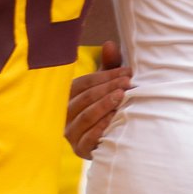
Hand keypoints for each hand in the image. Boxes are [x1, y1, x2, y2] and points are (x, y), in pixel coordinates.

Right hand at [65, 42, 131, 158]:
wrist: (114, 143)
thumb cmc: (109, 108)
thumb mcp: (108, 87)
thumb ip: (109, 67)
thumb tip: (110, 43)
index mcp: (68, 98)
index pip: (82, 84)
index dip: (104, 77)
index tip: (126, 72)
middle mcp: (65, 115)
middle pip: (84, 99)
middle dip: (107, 89)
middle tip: (127, 83)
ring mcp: (71, 134)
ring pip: (84, 117)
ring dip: (103, 106)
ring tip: (122, 97)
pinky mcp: (79, 150)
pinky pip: (87, 138)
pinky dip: (100, 127)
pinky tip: (113, 118)